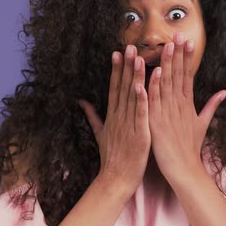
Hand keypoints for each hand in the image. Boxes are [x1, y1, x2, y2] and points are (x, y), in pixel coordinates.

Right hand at [79, 45, 150, 190]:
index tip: (117, 52)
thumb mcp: (100, 133)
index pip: (114, 88)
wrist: (116, 179)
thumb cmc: (112, 158)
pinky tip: (144, 85)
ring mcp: (128, 124)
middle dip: (126, 66)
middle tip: (129, 46)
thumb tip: (81, 101)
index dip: (116, 70)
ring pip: (132, 96)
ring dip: (135, 76)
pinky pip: (141, 113)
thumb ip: (92, 115)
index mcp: (112, 116)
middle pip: (122, 87)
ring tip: (139, 58)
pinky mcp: (138, 134)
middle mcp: (119, 117)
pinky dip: (142, 99)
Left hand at [147, 32, 225, 180]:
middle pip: (179, 75)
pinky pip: (154, 101)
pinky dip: (153, 86)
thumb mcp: (202, 124)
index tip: (186, 41)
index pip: (188, 76)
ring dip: (166, 64)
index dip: (187, 58)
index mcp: (187, 104)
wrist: (184, 170)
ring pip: (167, 84)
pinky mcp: (157, 122)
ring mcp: (168, 113)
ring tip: (166, 45)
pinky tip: (153, 71)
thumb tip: (224, 92)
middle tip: (178, 33)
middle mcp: (179, 106)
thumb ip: (211, 106)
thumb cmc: (190, 149)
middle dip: (178, 54)